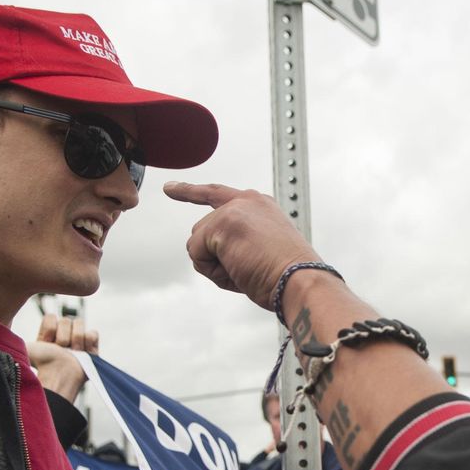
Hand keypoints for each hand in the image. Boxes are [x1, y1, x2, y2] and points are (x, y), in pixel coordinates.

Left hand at [28, 314, 96, 401]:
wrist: (60, 377)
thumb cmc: (42, 366)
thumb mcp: (27, 348)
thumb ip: (14, 339)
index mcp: (48, 335)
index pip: (51, 316)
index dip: (49, 330)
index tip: (46, 344)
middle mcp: (63, 335)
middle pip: (66, 319)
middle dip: (63, 337)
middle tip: (61, 351)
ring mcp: (79, 341)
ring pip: (80, 322)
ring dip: (76, 340)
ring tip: (73, 353)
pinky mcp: (92, 348)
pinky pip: (93, 333)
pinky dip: (88, 342)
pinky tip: (83, 352)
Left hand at [163, 182, 319, 309]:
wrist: (300, 280)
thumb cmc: (286, 276)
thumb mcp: (262, 250)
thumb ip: (235, 241)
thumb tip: (199, 252)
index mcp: (258, 205)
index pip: (216, 194)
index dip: (190, 192)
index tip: (169, 188)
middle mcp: (245, 200)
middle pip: (202, 231)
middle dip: (214, 258)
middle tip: (250, 270)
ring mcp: (233, 210)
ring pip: (197, 244)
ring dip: (216, 266)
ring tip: (248, 270)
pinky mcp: (221, 225)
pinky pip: (196, 254)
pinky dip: (213, 271)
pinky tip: (239, 270)